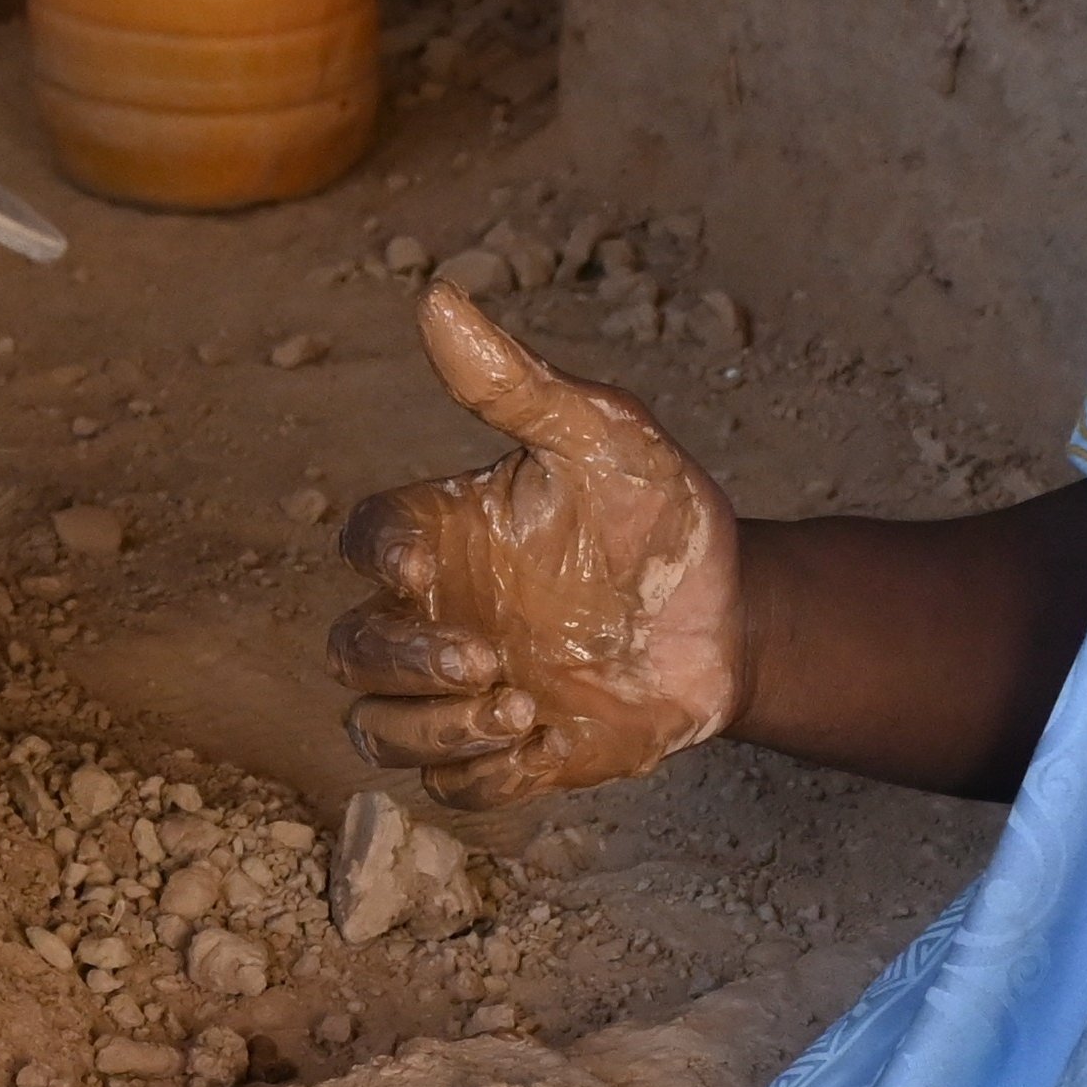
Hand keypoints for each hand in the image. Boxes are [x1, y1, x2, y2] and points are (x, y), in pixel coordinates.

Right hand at [328, 285, 745, 801]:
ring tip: (518, 708)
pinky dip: (476, 776)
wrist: (735, 618)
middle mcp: (440, 615)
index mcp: (446, 534)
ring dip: (431, 730)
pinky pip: (451, 789)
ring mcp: (466, 691)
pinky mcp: (509, 755)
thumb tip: (438, 298)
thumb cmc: (659, 516)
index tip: (425, 574)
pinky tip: (538, 744)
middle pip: (352, 650)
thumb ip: (516, 384)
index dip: (376, 560)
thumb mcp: (602, 437)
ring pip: (382, 730)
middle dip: (401, 664)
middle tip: (487, 658)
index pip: (366, 542)